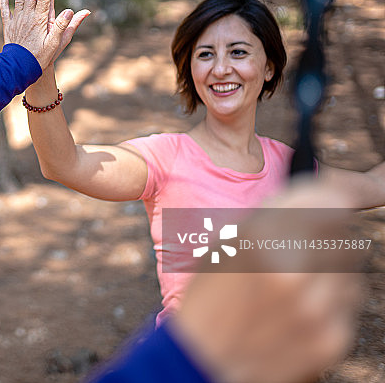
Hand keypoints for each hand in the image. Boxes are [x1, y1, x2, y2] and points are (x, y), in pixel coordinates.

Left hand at [0, 0, 89, 69]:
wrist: (18, 68)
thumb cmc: (40, 57)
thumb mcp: (56, 44)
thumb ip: (63, 26)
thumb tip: (71, 10)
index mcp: (40, 19)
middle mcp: (27, 17)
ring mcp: (17, 21)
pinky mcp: (8, 27)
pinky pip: (5, 12)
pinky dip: (4, 2)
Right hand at [169, 181, 362, 382]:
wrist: (203, 361)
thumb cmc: (212, 296)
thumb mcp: (229, 244)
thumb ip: (276, 218)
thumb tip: (326, 197)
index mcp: (262, 237)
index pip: (331, 198)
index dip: (337, 195)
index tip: (338, 197)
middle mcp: (294, 269)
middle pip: (345, 233)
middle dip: (329, 236)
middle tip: (304, 248)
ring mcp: (317, 307)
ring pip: (353, 269)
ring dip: (333, 270)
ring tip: (297, 285)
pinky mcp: (332, 338)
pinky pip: (349, 304)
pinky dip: (332, 302)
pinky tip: (301, 310)